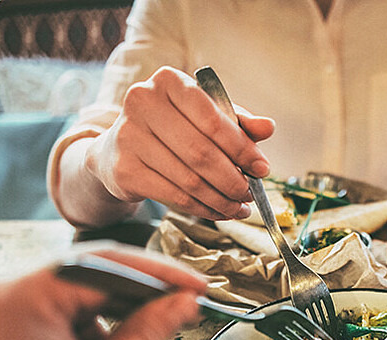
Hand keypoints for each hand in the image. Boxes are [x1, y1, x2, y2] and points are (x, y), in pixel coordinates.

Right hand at [85, 66, 274, 220]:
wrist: (118, 149)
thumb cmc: (171, 129)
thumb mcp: (205, 116)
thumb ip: (238, 121)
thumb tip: (268, 128)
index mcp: (168, 81)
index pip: (212, 119)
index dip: (242, 148)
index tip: (262, 168)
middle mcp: (143, 102)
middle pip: (201, 152)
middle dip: (233, 179)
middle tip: (251, 194)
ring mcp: (128, 136)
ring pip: (189, 179)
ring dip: (221, 199)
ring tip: (239, 207)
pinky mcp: (124, 170)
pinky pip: (174, 196)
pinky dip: (202, 208)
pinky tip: (217, 211)